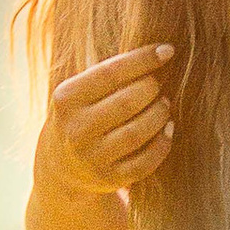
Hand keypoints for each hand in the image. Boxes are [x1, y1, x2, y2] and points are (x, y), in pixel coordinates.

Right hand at [44, 43, 174, 197]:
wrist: (61, 167)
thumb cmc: (81, 115)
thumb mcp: (80, 92)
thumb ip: (109, 74)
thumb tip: (160, 52)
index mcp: (66, 99)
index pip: (110, 73)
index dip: (143, 59)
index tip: (168, 50)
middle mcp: (76, 129)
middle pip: (128, 101)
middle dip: (152, 88)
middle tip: (159, 84)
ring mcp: (92, 157)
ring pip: (139, 132)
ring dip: (160, 113)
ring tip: (164, 104)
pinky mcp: (109, 179)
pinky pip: (146, 162)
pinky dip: (163, 143)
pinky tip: (168, 129)